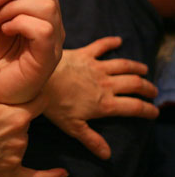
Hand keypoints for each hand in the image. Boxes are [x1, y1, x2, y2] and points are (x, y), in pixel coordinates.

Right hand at [0, 37, 67, 176]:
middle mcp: (20, 136)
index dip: (35, 93)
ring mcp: (15, 155)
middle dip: (16, 113)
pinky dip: (47, 176)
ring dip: (12, 132)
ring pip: (22, 137)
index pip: (38, 99)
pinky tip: (61, 174)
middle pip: (27, 118)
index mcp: (15, 115)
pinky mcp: (9, 172)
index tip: (30, 88)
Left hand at [43, 37, 158, 159]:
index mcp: (105, 103)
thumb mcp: (73, 127)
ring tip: (144, 69)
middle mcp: (106, 84)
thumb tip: (107, 155)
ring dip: (136, 67)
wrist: (41, 81)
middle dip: (147, 87)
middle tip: (153, 90)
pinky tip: (118, 40)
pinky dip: (110, 42)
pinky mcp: (85, 54)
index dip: (147, 110)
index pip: (134, 107)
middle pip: (134, 84)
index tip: (155, 112)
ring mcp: (96, 67)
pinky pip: (101, 45)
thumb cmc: (55, 105)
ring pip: (123, 65)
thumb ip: (91, 139)